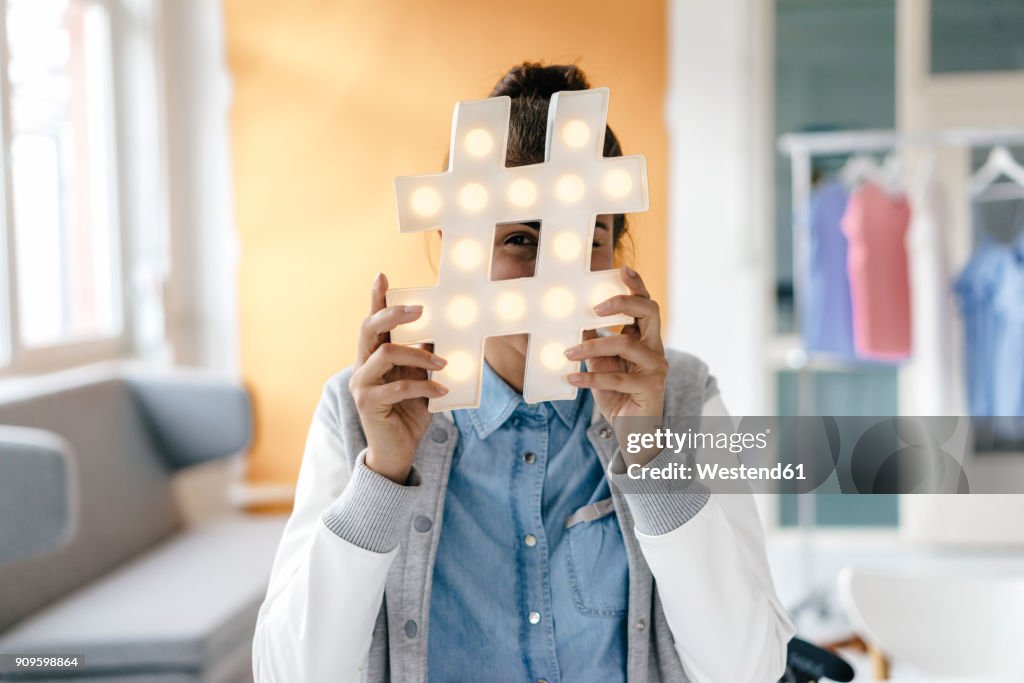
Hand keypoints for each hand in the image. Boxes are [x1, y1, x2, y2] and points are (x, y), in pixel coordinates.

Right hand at [349, 273, 448, 482]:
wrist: (397, 452)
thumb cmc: (409, 414)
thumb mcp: (419, 380)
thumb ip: (422, 359)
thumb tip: (438, 336)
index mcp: (373, 357)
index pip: (372, 322)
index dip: (376, 299)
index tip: (382, 276)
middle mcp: (361, 366)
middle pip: (369, 329)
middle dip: (393, 314)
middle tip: (420, 309)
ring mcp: (361, 384)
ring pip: (385, 354)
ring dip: (418, 355)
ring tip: (443, 363)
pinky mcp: (367, 403)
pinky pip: (397, 386)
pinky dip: (423, 385)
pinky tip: (441, 390)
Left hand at [564, 267, 667, 460]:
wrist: (635, 434)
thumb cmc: (618, 396)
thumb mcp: (603, 366)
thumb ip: (595, 345)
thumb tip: (573, 322)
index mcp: (645, 339)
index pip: (645, 305)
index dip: (636, 285)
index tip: (622, 268)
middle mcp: (655, 349)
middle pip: (649, 312)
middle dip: (623, 302)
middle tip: (597, 308)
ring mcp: (656, 368)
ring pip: (626, 345)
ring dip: (592, 346)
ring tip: (567, 353)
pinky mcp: (650, 388)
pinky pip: (616, 378)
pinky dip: (590, 378)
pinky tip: (571, 378)